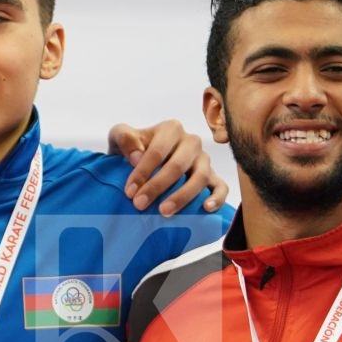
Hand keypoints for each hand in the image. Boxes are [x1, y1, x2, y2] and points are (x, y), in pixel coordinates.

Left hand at [107, 120, 228, 215]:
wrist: (143, 161)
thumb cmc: (133, 149)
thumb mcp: (120, 137)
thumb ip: (124, 138)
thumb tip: (136, 156)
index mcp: (171, 129)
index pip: (157, 151)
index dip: (142, 172)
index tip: (129, 192)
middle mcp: (191, 142)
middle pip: (177, 165)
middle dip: (157, 186)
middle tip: (140, 205)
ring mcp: (204, 160)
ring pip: (200, 177)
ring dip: (182, 196)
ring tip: (164, 212)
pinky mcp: (213, 177)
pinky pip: (221, 187)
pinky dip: (216, 198)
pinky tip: (206, 208)